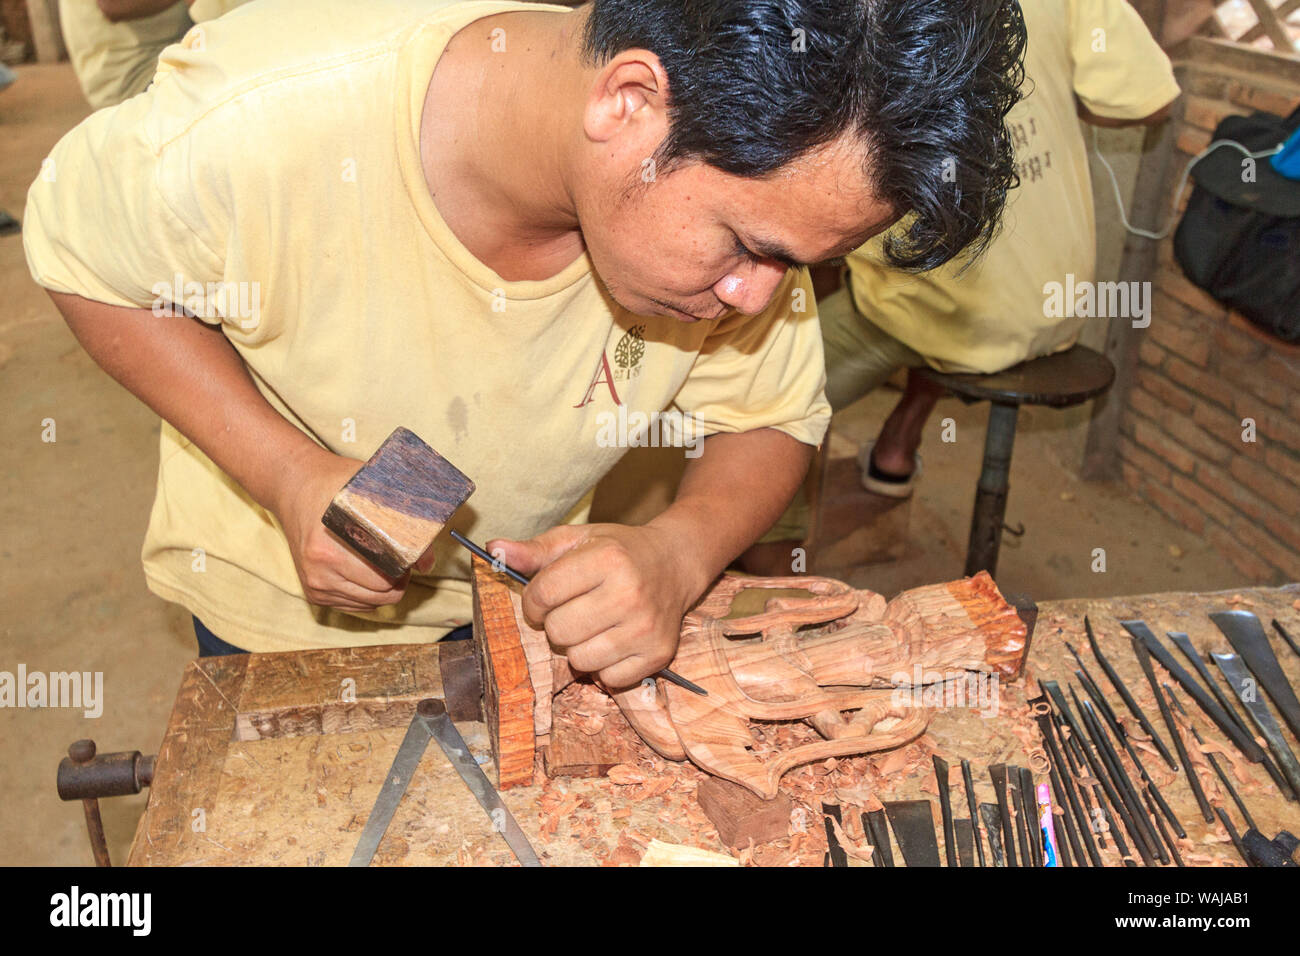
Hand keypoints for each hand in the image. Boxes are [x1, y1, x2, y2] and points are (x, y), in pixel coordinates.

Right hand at [270, 446, 409, 611]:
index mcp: (329, 549)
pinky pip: (356, 605)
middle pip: (380, 594)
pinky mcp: (313, 592)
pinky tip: (368, 570)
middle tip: (400, 559)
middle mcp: (319, 571)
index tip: (409, 555)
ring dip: (384, 588)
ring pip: (370, 604)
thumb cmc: (336, 484)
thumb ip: (405, 523)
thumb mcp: (372, 491)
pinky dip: (369, 593)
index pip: (384, 578)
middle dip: (398, 579)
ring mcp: (314, 584)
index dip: (405, 567)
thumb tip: (428, 563)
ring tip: (384, 562)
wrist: (293, 486)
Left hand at [488, 524, 700, 688]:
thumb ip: (535, 549)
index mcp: (607, 559)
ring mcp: (646, 627)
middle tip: (575, 609)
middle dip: (557, 623)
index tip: (544, 598)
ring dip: (578, 646)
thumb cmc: (619, 551)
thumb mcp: (578, 539)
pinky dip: (603, 665)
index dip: (533, 601)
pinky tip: (614, 640)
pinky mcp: (658, 654)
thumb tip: (493, 549)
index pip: (543, 594)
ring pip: (579, 659)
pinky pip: (607, 679)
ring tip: (594, 625)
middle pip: (558, 631)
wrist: (675, 562)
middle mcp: (629, 593)